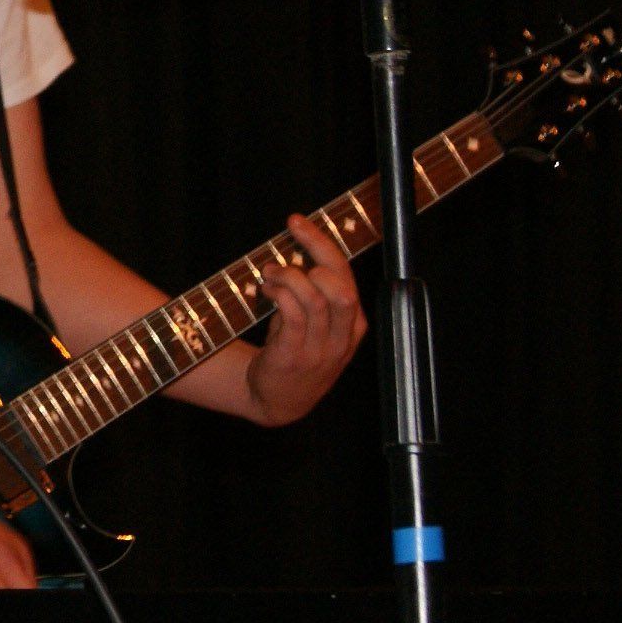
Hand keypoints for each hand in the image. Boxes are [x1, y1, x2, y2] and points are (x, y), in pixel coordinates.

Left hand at [243, 211, 367, 425]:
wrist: (280, 400)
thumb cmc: (297, 351)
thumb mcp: (318, 325)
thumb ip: (317, 292)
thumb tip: (299, 246)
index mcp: (354, 326)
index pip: (346, 277)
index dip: (322, 244)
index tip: (297, 222)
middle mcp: (342, 337)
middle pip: (340, 288)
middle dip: (313, 258)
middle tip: (287, 251)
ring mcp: (319, 349)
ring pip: (315, 299)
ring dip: (288, 277)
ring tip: (270, 273)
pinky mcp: (293, 356)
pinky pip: (293, 316)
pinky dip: (279, 295)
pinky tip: (267, 290)